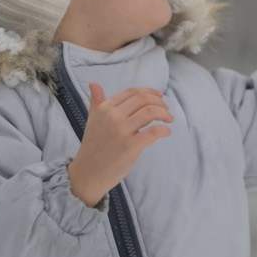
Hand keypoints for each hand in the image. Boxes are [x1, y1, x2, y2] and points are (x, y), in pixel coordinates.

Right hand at [67, 83, 172, 206]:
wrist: (88, 173)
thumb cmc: (93, 146)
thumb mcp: (93, 120)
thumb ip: (96, 102)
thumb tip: (93, 83)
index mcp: (105, 108)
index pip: (132, 92)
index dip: (149, 92)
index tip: (159, 97)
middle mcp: (113, 117)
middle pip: (143, 100)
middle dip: (159, 102)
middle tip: (166, 109)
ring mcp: (122, 131)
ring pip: (151, 112)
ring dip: (164, 113)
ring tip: (169, 119)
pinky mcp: (131, 147)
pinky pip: (154, 132)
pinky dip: (164, 130)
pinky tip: (166, 132)